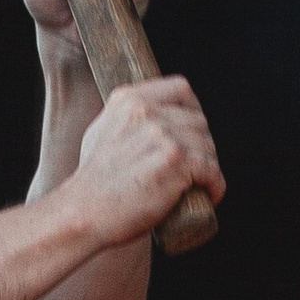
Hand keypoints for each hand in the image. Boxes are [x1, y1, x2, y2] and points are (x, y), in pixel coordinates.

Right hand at [69, 77, 222, 244]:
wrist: (84, 211)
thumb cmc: (92, 182)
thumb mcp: (101, 132)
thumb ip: (127, 118)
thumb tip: (153, 115)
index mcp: (129, 99)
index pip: (180, 88)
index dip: (194, 110)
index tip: (193, 131)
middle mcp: (147, 111)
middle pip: (198, 120)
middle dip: (202, 144)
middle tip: (197, 167)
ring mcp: (163, 136)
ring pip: (207, 145)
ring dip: (209, 166)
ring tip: (201, 184)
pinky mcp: (176, 162)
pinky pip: (211, 169)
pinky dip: (215, 184)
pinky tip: (210, 194)